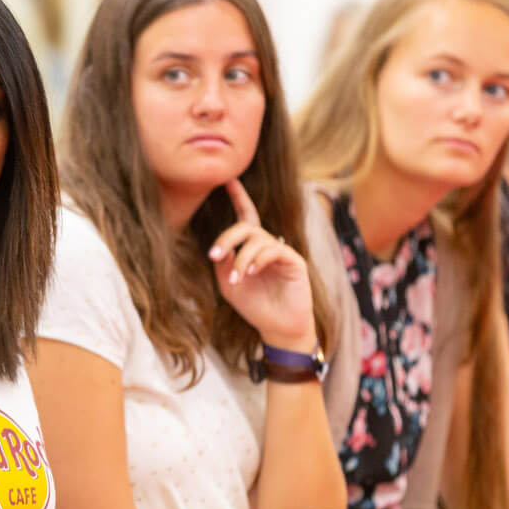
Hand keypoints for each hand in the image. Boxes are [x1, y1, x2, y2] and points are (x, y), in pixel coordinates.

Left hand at [207, 179, 316, 351]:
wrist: (277, 328)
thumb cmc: (254, 305)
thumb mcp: (228, 284)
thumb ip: (223, 263)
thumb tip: (221, 246)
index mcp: (251, 249)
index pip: (246, 218)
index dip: (239, 198)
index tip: (228, 180)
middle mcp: (267, 246)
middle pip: (246, 227)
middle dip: (227, 238)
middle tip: (214, 255)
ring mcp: (282, 252)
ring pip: (257, 240)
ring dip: (241, 258)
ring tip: (237, 278)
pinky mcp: (294, 261)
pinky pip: (273, 250)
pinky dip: (258, 259)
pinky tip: (250, 273)